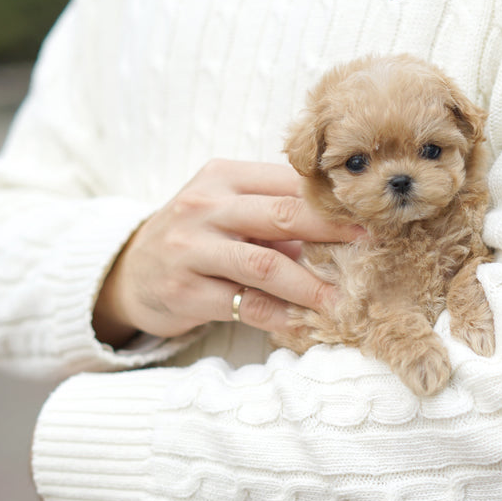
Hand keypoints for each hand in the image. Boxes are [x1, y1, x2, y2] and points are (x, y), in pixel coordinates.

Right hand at [93, 159, 360, 345]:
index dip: (332, 199)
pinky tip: (306, 325)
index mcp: (224, 175)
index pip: (288, 181)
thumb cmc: (197, 234)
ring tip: (344, 298)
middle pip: (284, 214)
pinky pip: (245, 305)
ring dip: (311, 284)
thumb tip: (345, 223)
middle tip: (371, 246)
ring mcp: (191, 247)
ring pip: (266, 264)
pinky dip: (281, 316)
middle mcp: (205, 205)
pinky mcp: (184, 290)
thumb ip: (274, 209)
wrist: (130, 271)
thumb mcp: (227, 206)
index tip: (369, 213)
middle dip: (333, 231)